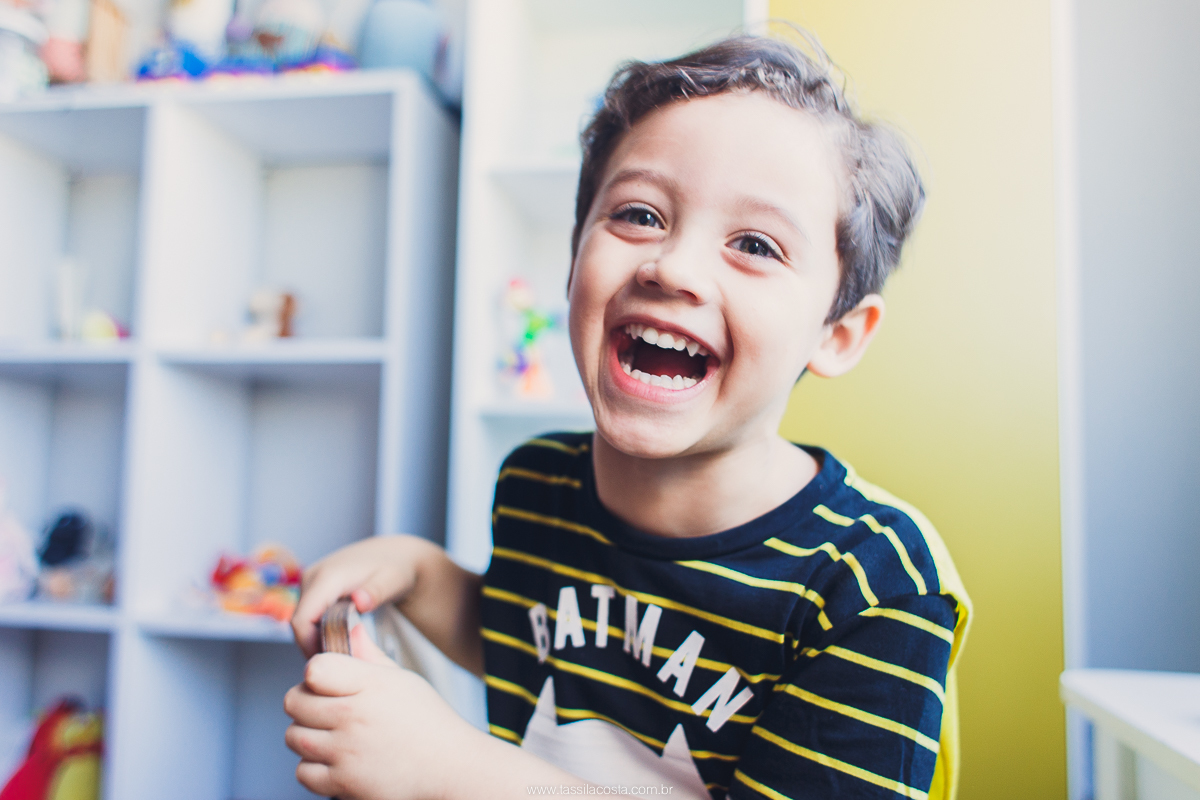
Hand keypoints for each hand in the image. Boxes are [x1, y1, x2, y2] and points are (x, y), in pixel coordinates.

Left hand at [284, 626, 477, 799]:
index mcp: (371, 685)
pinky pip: (303, 772)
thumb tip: (349, 626)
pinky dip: (313, 768)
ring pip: (293, 737)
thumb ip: (369, 654)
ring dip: (306, 735)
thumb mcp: (402, 679)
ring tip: (330, 734)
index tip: (328, 681)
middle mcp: (354, 717)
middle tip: (325, 708)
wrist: (449, 767)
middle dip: (305, 703)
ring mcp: (347, 752)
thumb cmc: (428, 721)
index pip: (314, 669)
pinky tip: (335, 759)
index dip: (316, 673)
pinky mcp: (343, 784)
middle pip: (294, 702)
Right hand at [292, 535, 427, 656]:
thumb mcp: (394, 580)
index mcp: (327, 576)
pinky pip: (309, 616)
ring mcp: (310, 582)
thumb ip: (376, 592)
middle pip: (300, 625)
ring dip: (318, 640)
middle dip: (317, 647)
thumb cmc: (397, 568)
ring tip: (347, 653)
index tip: (336, 665)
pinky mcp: (313, 588)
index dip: (312, 647)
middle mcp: (312, 577)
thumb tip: (359, 601)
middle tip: (345, 665)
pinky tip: (343, 639)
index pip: (302, 621)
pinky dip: (321, 631)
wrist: (395, 554)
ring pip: (303, 622)